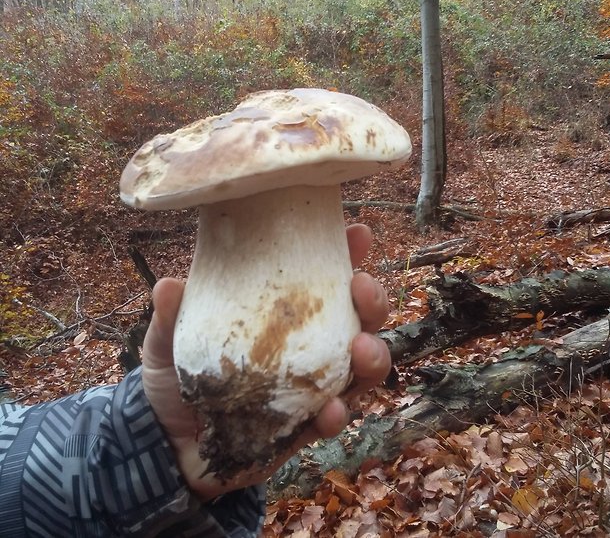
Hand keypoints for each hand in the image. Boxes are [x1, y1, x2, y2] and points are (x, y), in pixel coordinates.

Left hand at [141, 223, 390, 499]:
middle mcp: (306, 346)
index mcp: (282, 315)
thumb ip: (170, 315)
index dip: (347, 253)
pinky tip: (330, 410)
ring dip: (373, 355)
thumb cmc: (174, 377)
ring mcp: (310, 387)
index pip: (323, 277)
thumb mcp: (168, 339)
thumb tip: (169, 286)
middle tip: (363, 286)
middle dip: (372, 300)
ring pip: (361, 368)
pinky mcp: (305, 427)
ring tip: (363, 348)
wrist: (165, 444)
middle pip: (358, 318)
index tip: (358, 235)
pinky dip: (336, 414)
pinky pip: (332, 419)